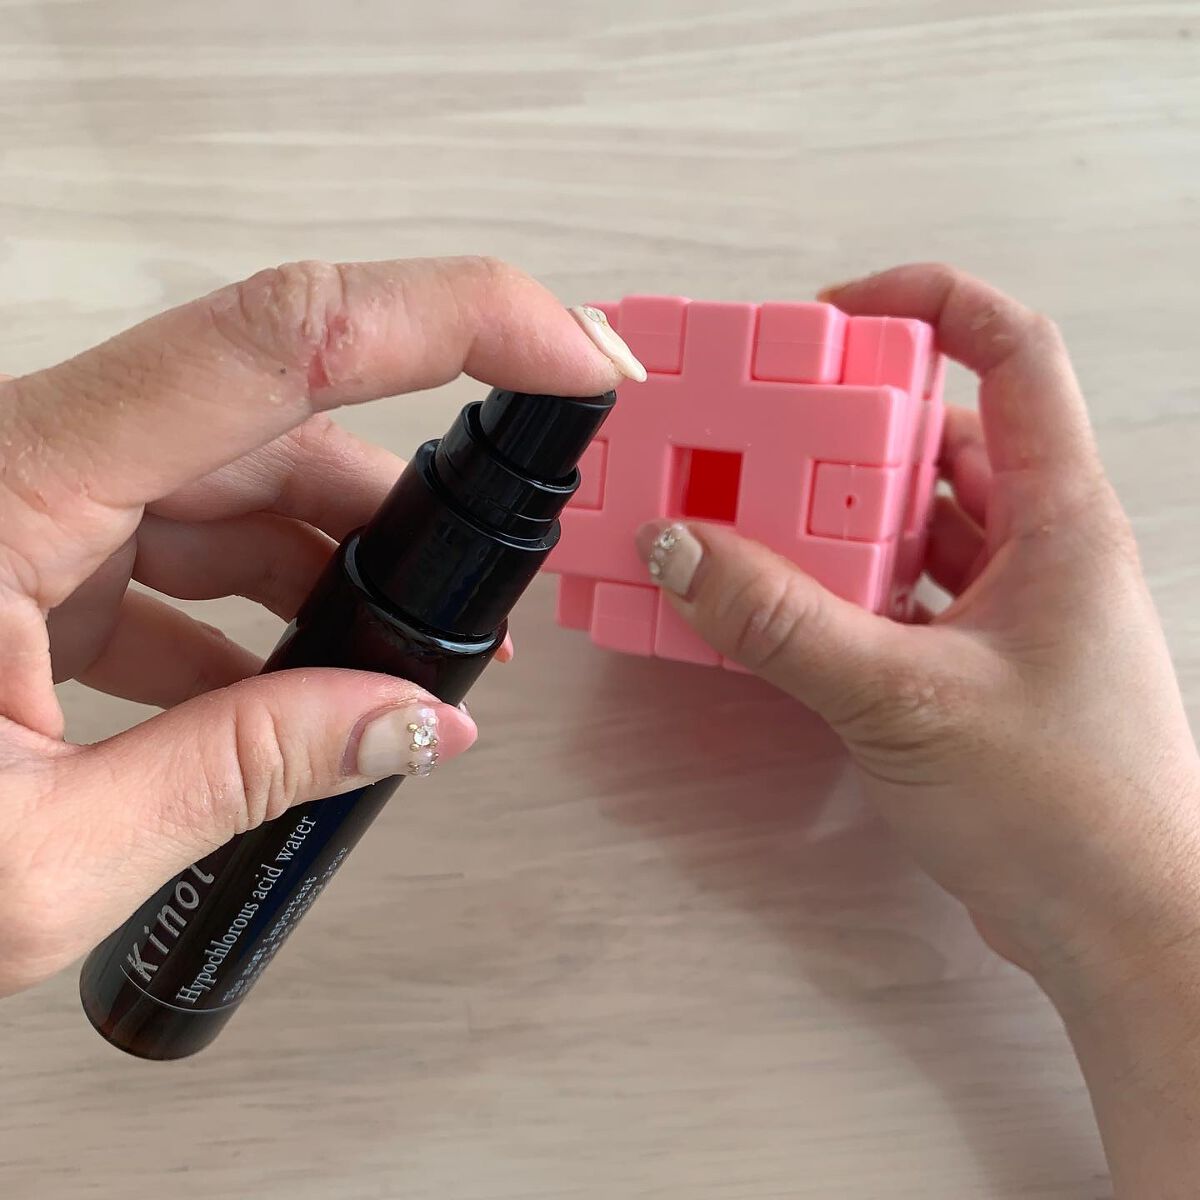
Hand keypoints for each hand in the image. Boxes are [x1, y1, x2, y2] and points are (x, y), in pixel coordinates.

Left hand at [0, 256, 625, 995]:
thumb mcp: (30, 860)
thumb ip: (247, 773)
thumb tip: (415, 724)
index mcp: (6, 485)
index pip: (281, 336)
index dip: (457, 318)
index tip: (572, 351)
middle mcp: (22, 461)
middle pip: (278, 416)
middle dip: (409, 499)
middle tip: (490, 580)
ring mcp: (25, 503)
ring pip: (239, 484)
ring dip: (341, 566)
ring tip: (407, 664)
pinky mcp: (24, 552)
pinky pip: (181, 551)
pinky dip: (258, 616)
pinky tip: (294, 695)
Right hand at [637, 263, 1199, 988]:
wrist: (1122, 931)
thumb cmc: (1066, 810)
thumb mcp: (904, 699)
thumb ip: (783, 624)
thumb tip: (686, 549)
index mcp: (1059, 518)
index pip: (1011, 352)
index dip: (929, 304)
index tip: (835, 310)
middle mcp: (1040, 546)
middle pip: (942, 436)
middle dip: (851, 423)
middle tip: (764, 427)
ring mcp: (1011, 607)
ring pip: (918, 519)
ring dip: (841, 513)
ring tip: (759, 512)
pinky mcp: (980, 661)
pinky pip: (903, 590)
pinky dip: (845, 586)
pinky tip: (786, 602)